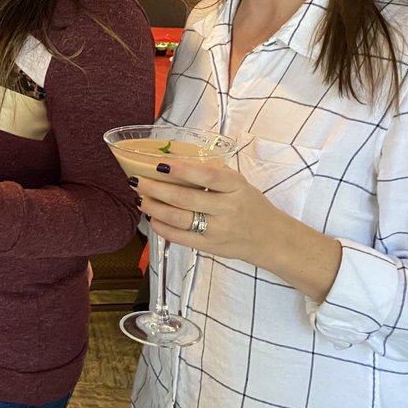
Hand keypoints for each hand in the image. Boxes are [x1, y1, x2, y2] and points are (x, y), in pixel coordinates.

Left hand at [129, 158, 281, 261]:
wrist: (271, 239)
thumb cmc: (250, 205)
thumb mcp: (239, 183)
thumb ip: (213, 173)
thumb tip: (177, 161)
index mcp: (235, 188)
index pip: (207, 176)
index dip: (182, 170)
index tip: (160, 164)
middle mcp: (227, 209)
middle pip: (184, 199)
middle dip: (155, 189)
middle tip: (136, 181)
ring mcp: (217, 230)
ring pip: (178, 219)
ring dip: (153, 207)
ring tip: (140, 198)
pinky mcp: (209, 247)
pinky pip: (179, 237)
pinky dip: (161, 227)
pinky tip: (151, 217)